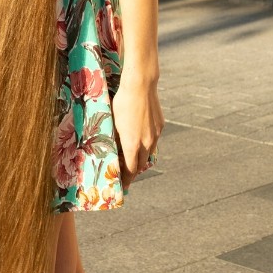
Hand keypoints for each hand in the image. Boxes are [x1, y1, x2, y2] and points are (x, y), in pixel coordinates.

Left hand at [110, 73, 163, 190]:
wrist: (140, 86)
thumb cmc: (121, 103)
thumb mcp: (113, 123)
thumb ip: (114, 139)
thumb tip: (111, 149)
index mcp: (132, 145)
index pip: (130, 170)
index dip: (126, 180)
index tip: (123, 186)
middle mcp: (146, 143)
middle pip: (140, 164)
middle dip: (133, 171)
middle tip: (126, 173)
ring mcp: (155, 135)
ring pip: (149, 153)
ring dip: (141, 158)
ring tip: (133, 159)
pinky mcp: (160, 126)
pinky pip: (153, 141)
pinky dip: (147, 145)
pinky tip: (141, 140)